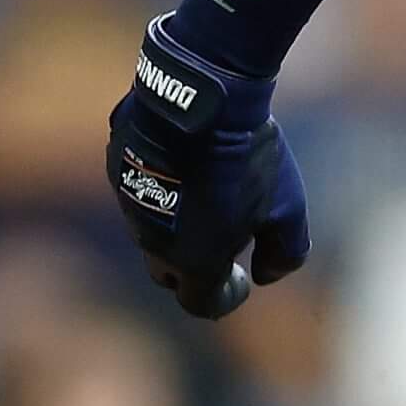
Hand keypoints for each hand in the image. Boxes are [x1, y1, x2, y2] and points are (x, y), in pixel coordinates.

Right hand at [106, 16, 308, 318]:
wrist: (203, 101)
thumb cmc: (249, 158)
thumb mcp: (287, 208)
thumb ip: (284, 252)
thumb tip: (266, 274)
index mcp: (193, 261)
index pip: (202, 303)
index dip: (225, 297)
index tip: (241, 280)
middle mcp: (153, 244)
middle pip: (171, 274)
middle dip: (197, 268)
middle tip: (225, 243)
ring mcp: (130, 207)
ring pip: (152, 232)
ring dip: (178, 227)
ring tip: (211, 196)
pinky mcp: (119, 170)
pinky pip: (140, 192)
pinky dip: (163, 189)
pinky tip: (188, 163)